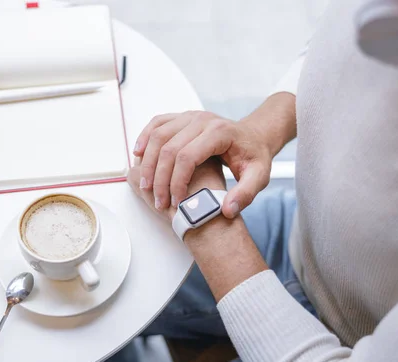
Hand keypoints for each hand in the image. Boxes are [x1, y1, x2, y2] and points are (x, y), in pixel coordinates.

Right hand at [133, 93, 295, 217]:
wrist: (254, 136)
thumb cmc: (254, 157)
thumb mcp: (259, 177)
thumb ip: (246, 194)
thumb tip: (227, 210)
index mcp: (220, 133)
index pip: (188, 157)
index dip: (177, 182)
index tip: (176, 203)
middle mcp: (203, 120)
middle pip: (169, 147)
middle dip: (159, 177)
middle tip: (158, 200)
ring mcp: (190, 116)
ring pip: (158, 135)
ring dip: (147, 161)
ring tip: (145, 185)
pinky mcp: (183, 117)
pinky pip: (157, 123)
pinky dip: (144, 138)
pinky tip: (138, 155)